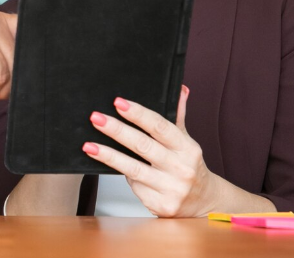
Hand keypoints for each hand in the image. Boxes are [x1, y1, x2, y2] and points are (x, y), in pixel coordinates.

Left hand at [82, 86, 220, 216]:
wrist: (204, 202)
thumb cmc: (189, 166)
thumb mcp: (186, 141)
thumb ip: (178, 116)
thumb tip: (180, 88)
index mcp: (188, 148)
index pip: (160, 126)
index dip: (138, 114)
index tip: (118, 103)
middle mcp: (182, 168)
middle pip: (143, 145)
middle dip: (116, 130)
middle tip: (96, 118)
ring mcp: (172, 188)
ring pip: (133, 169)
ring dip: (108, 156)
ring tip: (89, 146)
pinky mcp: (161, 205)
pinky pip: (135, 187)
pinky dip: (122, 176)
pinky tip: (111, 167)